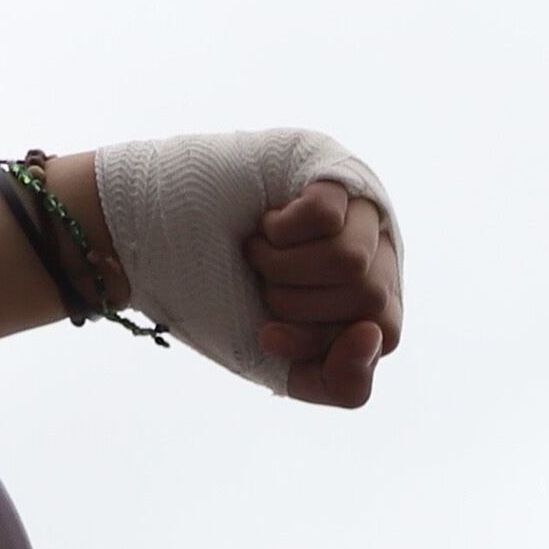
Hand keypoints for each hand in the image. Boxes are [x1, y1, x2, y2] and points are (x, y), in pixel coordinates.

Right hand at [247, 178, 402, 405]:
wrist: (163, 238)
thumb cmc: (227, 296)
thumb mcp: (285, 362)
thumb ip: (340, 382)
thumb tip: (371, 335)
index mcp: (374, 296)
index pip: (386, 333)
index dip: (322, 341)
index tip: (266, 336)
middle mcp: (378, 248)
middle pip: (369, 298)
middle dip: (295, 303)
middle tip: (260, 283)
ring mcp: (360, 204)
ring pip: (350, 260)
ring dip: (282, 267)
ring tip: (257, 251)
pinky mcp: (330, 167)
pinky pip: (327, 216)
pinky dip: (282, 230)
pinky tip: (266, 220)